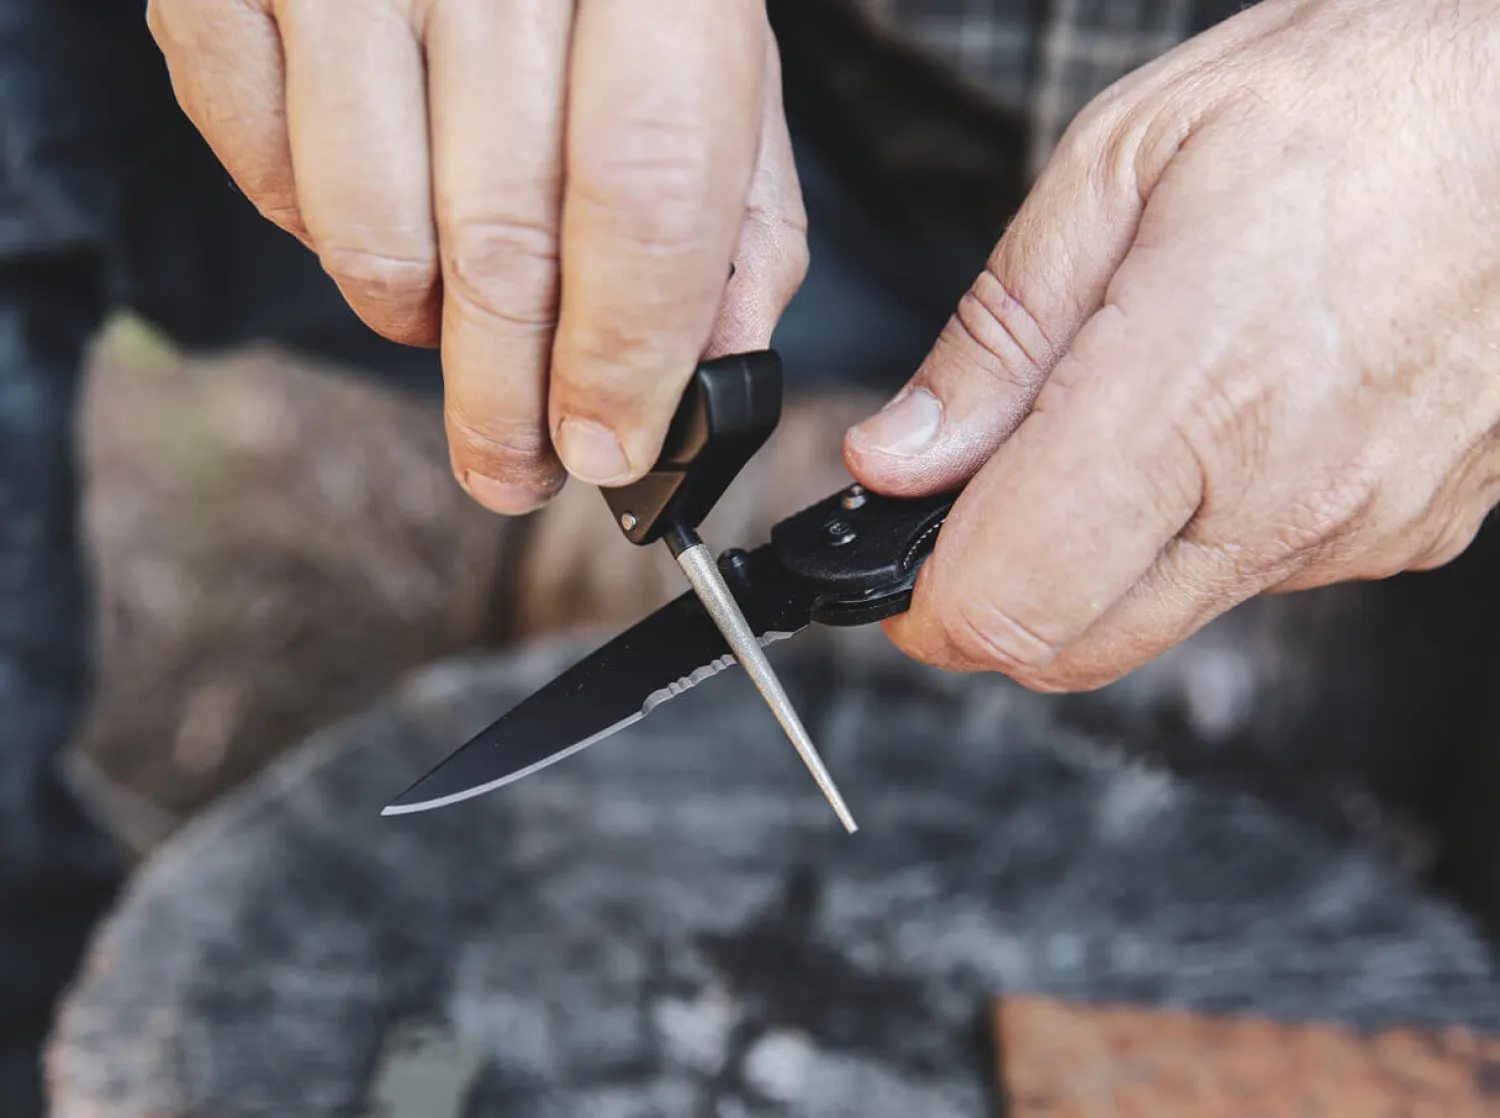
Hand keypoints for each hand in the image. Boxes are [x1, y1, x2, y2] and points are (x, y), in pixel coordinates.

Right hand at [147, 0, 806, 512]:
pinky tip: (376, 202)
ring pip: (371, 237)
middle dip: (509, 401)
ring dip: (417, 322)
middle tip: (513, 469)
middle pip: (500, 244)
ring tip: (451, 309)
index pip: (644, 193)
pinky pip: (263, 178)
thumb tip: (710, 371)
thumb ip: (733, 207)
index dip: (625, 354)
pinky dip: (321, 236)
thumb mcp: (705, 48)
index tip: (609, 452)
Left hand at [844, 0, 1499, 691]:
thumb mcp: (1120, 166)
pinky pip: (1253, 579)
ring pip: (1159, 619)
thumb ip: (996, 337)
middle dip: (993, 599)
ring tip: (1112, 427)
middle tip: (972, 507)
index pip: (1012, 598)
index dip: (925, 603)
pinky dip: (1194, 534)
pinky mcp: (1405, 533)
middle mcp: (1282, 492)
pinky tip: (1215, 429)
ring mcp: (1355, 526)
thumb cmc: (1351, 101)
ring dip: (1094, 563)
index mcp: (1192, 393)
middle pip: (1073, 646)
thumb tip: (900, 456)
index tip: (896, 562)